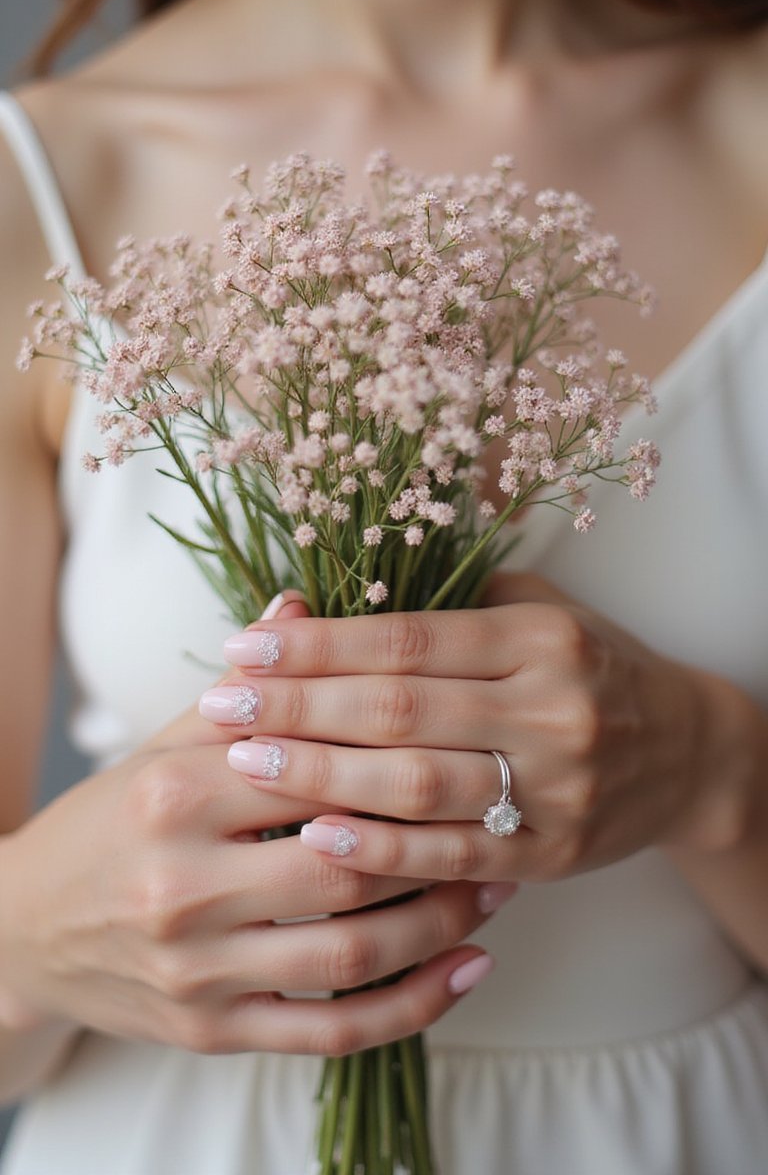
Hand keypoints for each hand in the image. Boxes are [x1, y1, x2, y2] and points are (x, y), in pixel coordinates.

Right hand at [0, 593, 508, 1057]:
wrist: (26, 925)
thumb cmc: (113, 820)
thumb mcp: (166, 743)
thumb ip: (246, 686)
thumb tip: (301, 607)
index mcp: (172, 795)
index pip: (313, 767)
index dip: (398, 754)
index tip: (466, 736)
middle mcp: (180, 886)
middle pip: (344, 866)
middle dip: (435, 844)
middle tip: (502, 815)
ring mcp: (196, 970)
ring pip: (350, 957)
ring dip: (440, 923)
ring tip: (498, 887)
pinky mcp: (212, 1033)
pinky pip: (331, 1032)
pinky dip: (412, 1007)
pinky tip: (466, 971)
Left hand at [216, 575, 752, 887]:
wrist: (688, 753)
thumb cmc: (589, 666)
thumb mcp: (539, 610)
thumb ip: (448, 604)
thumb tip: (321, 600)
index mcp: (539, 636)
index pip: (408, 638)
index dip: (319, 643)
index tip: (243, 646)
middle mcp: (552, 706)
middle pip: (401, 708)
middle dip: (299, 706)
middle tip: (220, 705)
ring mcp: (558, 787)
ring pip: (420, 784)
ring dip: (322, 775)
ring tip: (244, 764)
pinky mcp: (555, 854)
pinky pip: (455, 855)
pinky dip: (383, 849)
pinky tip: (316, 835)